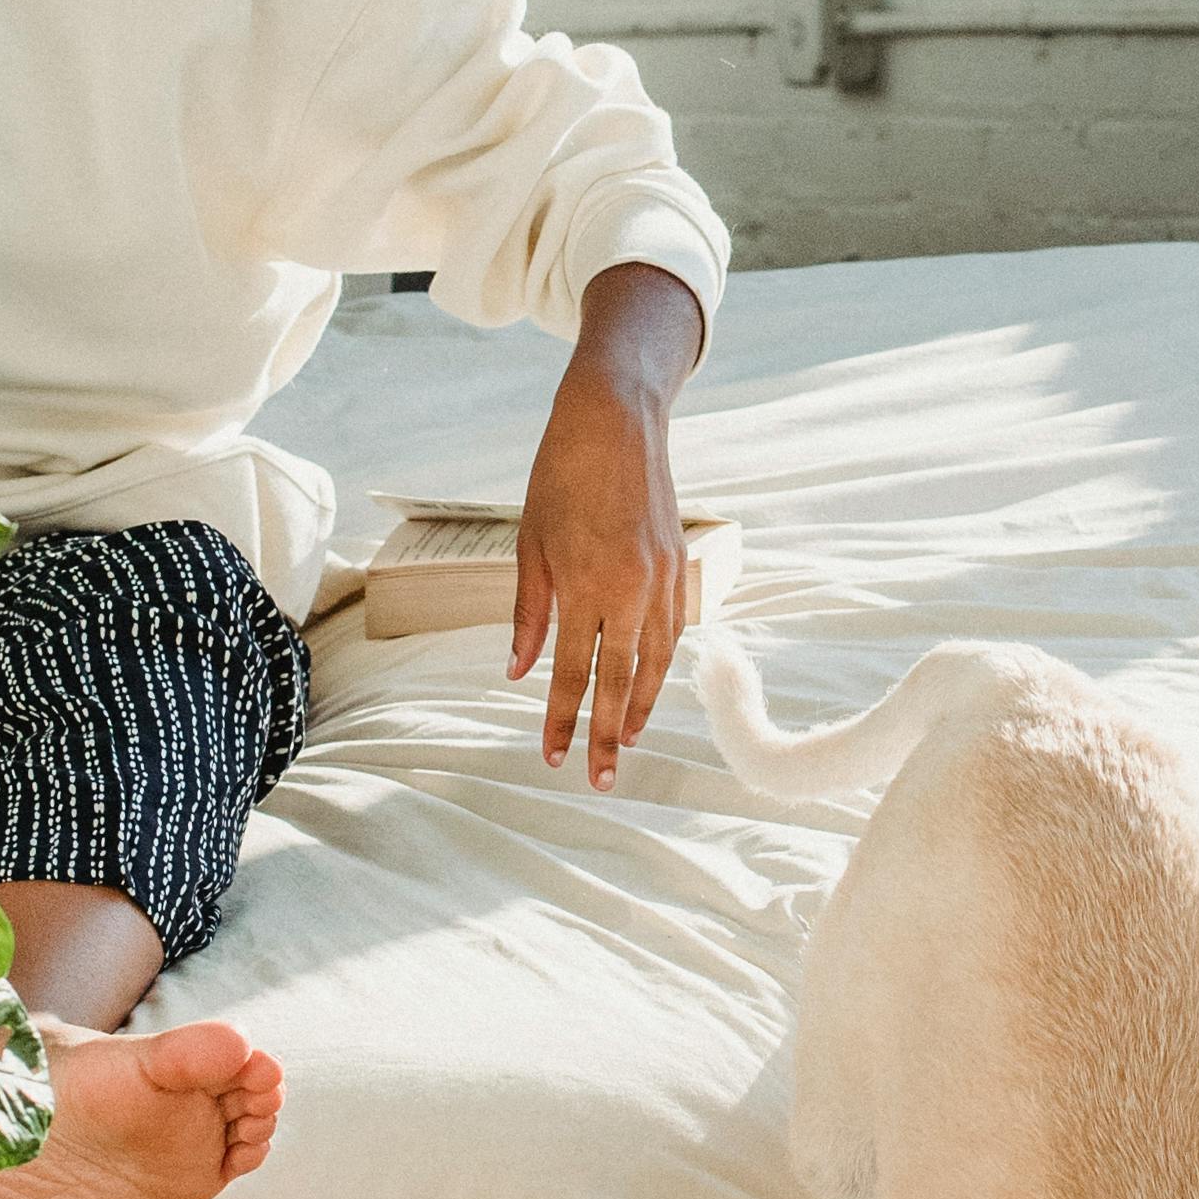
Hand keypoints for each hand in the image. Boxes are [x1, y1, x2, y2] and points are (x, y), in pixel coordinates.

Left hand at [510, 262, 704, 786]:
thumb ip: (529, 612)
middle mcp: (634, 590)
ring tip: (630, 739)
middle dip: (612, 735)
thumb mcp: (531, 544)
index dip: (564, 721)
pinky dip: (664, 662)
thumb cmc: (562, 476)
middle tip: (603, 779)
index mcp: (589, 586)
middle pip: (624, 682)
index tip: (555, 758)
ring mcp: (664, 578)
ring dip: (644, 705)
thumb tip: (519, 670)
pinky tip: (651, 680)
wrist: (617, 419)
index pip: (576, 674)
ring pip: (658, 660)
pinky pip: (675, 628)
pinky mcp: (680, 563)